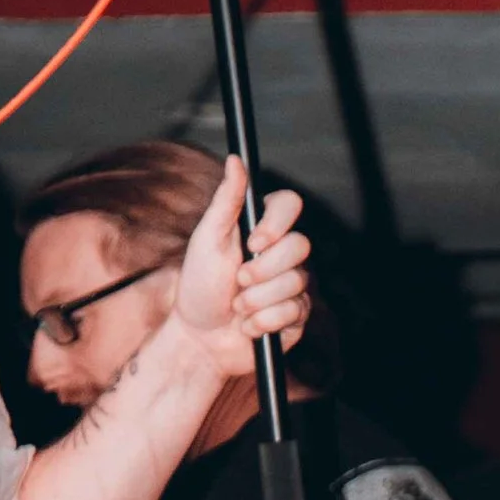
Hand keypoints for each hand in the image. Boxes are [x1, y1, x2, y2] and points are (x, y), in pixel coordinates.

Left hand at [167, 159, 310, 380]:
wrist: (201, 339)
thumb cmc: (199, 286)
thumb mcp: (207, 240)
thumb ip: (226, 200)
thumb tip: (236, 159)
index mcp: (263, 229)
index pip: (291, 205)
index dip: (277, 224)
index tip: (253, 242)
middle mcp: (283, 254)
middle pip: (300, 247)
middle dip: (261, 271)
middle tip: (237, 282)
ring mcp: (294, 284)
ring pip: (296, 283)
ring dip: (257, 300)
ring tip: (237, 308)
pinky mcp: (298, 315)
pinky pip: (295, 311)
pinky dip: (264, 322)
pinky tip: (249, 326)